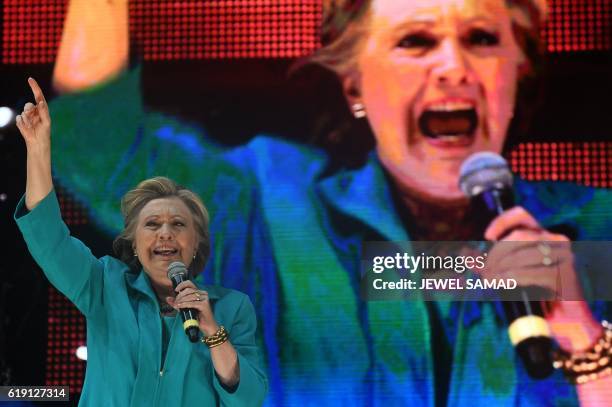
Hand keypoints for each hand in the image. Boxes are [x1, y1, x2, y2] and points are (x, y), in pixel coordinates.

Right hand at [16, 78, 50, 150]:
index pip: (38, 95)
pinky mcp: (20, 120)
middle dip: (29, 111)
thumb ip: (43, 112)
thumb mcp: (46, 122)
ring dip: (27, 120)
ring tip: (32, 126)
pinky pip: (18, 118)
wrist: (37, 141)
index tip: (30, 79)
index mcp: (41, 108)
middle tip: (33, 119)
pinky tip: (27, 128)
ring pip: (23, 112)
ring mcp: (26, 115)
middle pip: (28, 105)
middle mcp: (33, 110)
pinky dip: (23, 123)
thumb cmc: (44, 132)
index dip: (34, 87)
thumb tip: (41, 102)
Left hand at [166, 281, 219, 336]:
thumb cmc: (197, 317)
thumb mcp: (185, 308)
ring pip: (190, 296)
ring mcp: (204, 299)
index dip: (181, 285)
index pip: (190, 284)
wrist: (206, 326)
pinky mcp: (204, 305)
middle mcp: (203, 294)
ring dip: (181, 300)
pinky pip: (192, 303)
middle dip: (180, 296)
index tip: (175, 290)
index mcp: (199, 292)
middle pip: (189, 290)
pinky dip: (184, 304)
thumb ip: (177, 303)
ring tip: (176, 305)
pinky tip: (179, 306)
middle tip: (175, 302)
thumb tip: (168, 298)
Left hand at [484, 206, 601, 351]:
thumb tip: (463, 254)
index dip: (501, 222)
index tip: (487, 236)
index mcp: (544, 235)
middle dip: (496, 253)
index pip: (522, 215)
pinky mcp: (566, 275)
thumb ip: (489, 264)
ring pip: (522, 254)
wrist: (566, 322)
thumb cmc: (537, 295)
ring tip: (489, 280)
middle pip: (518, 236)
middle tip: (485, 270)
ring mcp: (564, 257)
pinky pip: (530, 273)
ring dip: (500, 267)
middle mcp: (557, 240)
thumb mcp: (510, 274)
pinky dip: (510, 277)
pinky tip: (500, 282)